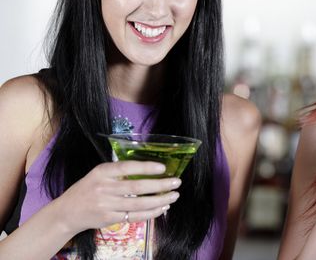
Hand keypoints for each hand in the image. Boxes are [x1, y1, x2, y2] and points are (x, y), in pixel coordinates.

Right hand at [53, 161, 181, 233]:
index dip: (146, 167)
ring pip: (139, 204)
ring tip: (174, 195)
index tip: (163, 167)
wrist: (67, 212)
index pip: (126, 167)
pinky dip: (151, 212)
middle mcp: (104, 188)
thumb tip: (148, 168)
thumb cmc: (87, 189)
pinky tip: (162, 207)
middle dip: (160, 185)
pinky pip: (135, 216)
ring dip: (160, 200)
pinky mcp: (109, 219)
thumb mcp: (98, 174)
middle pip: (137, 187)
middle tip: (176, 182)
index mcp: (101, 172)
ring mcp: (106, 205)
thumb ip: (118, 171)